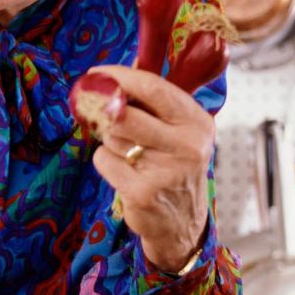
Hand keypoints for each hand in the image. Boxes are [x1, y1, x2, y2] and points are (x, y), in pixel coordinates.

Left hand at [89, 64, 213, 272]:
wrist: (182, 223)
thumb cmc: (174, 166)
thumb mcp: (180, 131)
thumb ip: (155, 102)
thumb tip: (120, 71)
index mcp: (197, 122)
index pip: (153, 88)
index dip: (119, 76)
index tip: (97, 73)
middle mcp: (187, 144)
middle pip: (124, 114)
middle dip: (106, 112)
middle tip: (101, 113)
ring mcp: (166, 170)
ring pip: (112, 136)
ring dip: (110, 140)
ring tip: (130, 153)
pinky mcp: (143, 192)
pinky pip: (103, 160)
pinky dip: (106, 162)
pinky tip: (125, 172)